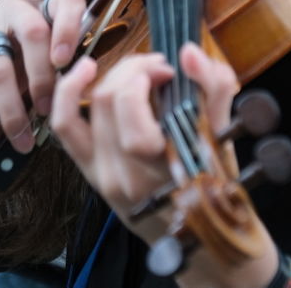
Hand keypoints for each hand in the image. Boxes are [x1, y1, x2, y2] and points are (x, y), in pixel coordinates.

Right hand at [0, 0, 87, 152]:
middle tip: (48, 110)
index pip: (66, 1)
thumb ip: (66, 66)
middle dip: (43, 76)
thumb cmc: (23, 66)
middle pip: (32, 31)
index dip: (70, 27)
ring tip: (24, 138)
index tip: (66, 62)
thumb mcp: (47, 61)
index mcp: (44, 7)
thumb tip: (84, 89)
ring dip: (13, 109)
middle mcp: (13, 9)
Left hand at [50, 41, 277, 287]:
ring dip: (111, 78)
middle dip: (133, 70)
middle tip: (158, 67)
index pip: (130, 107)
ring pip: (88, 108)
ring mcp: (104, 177)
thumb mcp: (224, 137)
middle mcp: (127, 175)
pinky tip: (84, 72)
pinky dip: (69, 95)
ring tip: (135, 73)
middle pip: (109, 100)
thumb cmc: (218, 186)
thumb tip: (188, 51)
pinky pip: (66, 128)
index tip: (171, 69)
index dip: (144, 74)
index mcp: (163, 168)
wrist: (201, 241)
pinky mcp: (91, 174)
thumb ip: (213, 89)